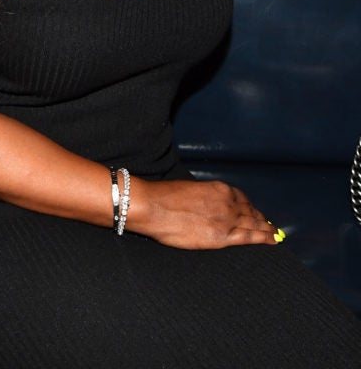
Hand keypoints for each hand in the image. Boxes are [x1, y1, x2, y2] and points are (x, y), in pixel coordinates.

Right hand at [131, 177, 281, 249]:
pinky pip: (249, 237)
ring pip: (253, 224)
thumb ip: (204, 197)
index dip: (250, 206)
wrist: (153, 207)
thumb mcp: (189, 189)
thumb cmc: (164, 197)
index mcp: (218, 189)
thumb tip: (207, 206)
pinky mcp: (221, 237)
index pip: (241, 198)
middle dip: (260, 218)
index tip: (254, 211)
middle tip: (269, 225)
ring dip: (266, 229)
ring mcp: (226, 219)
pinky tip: (272, 240)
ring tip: (274, 234)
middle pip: (250, 212)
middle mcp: (226, 202)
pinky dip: (263, 238)